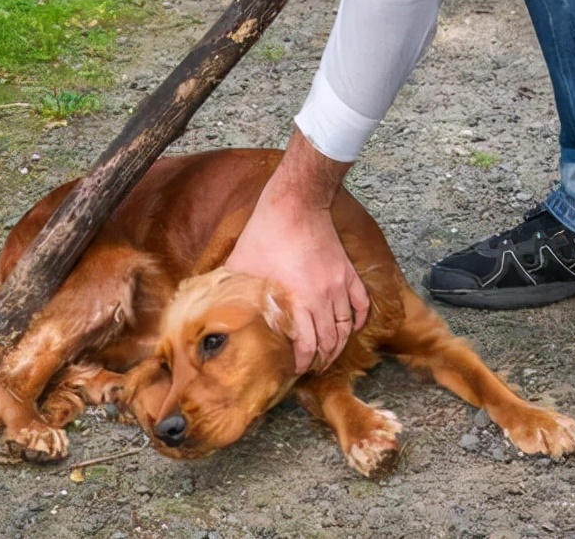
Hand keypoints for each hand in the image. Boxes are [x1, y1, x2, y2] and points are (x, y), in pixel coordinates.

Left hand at [225, 131, 369, 373]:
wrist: (295, 204)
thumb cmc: (266, 233)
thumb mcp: (240, 266)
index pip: (308, 346)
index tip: (296, 370)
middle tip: (313, 367)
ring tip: (330, 353)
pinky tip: (352, 328)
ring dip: (340, 344)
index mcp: (298, 301)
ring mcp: (339, 285)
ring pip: (346, 326)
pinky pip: (361, 303)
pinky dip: (359, 319)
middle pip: (331, 341)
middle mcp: (323, 298)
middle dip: (323, 359)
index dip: (304, 363)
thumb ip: (232, 291)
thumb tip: (213, 310)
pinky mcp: (347, 272)